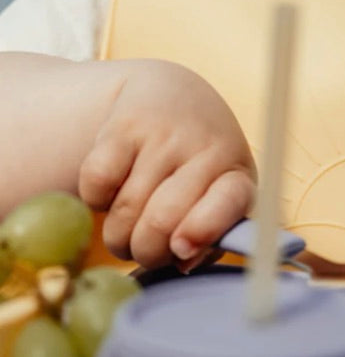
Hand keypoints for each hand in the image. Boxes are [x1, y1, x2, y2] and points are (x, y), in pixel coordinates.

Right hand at [78, 59, 255, 270]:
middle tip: (145, 248)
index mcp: (236, 175)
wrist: (171, 96)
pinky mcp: (124, 126)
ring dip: (118, 236)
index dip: (202, 231)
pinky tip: (114, 189)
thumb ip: (208, 238)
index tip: (181, 248)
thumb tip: (182, 260)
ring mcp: (165, 135)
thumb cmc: (198, 168)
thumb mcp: (218, 198)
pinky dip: (95, 201)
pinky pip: (96, 185)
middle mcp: (206, 149)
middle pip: (161, 223)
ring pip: (124, 212)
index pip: (228, 202)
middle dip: (145, 252)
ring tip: (129, 224)